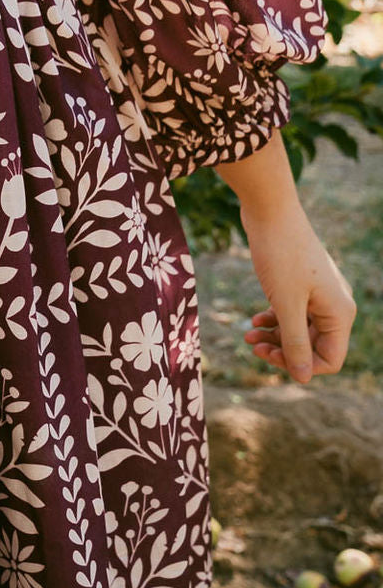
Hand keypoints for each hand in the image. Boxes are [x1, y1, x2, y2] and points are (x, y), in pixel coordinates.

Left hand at [238, 198, 356, 382]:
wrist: (270, 210)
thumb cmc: (280, 255)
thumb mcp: (286, 303)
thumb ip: (295, 342)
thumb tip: (301, 378)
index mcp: (339, 312)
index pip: (329, 359)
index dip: (301, 365)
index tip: (271, 357)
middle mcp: (334, 305)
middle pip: (313, 346)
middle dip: (283, 351)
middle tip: (253, 348)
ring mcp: (317, 293)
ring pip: (299, 330)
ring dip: (274, 337)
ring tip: (247, 337)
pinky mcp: (300, 283)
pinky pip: (291, 313)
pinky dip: (273, 320)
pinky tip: (253, 322)